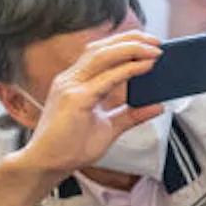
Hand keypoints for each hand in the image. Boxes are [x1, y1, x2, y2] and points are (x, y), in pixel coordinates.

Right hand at [14, 32, 163, 177]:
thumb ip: (131, 115)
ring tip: (154, 49)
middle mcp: (70, 79)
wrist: (47, 165)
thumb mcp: (109, 128)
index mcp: (74, 82)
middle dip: (130, 40)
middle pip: (101, 48)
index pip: (99, 53)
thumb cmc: (71, 147)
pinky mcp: (75, 99)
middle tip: (157, 41)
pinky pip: (106, 79)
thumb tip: (158, 106)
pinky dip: (128, 70)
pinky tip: (145, 67)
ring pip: (102, 56)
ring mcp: (70, 87)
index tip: (148, 43)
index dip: (123, 44)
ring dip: (131, 49)